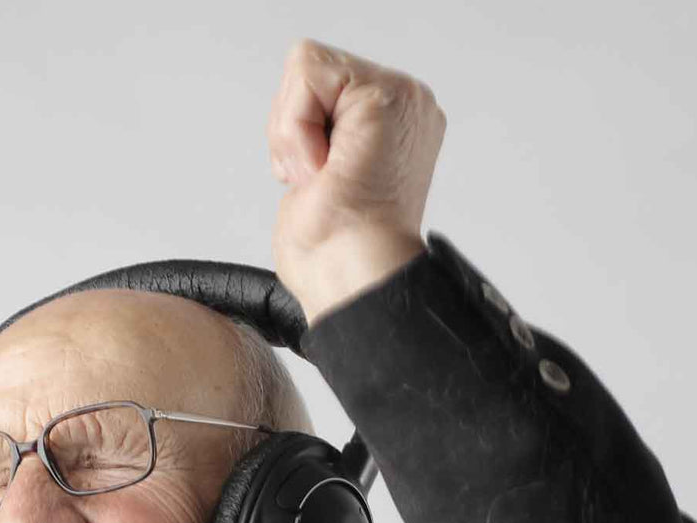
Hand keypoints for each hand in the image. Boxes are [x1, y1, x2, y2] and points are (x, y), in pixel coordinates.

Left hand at [267, 39, 445, 324]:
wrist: (353, 278)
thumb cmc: (335, 253)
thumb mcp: (315, 179)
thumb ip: (316, 136)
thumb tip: (300, 134)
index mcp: (393, 125)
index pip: (318, 86)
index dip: (296, 132)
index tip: (318, 179)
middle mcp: (406, 106)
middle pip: (309, 72)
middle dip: (291, 128)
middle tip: (317, 178)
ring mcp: (402, 99)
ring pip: (306, 68)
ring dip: (293, 132)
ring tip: (323, 175)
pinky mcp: (386, 98)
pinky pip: (308, 74)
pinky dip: (296, 127)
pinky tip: (323, 166)